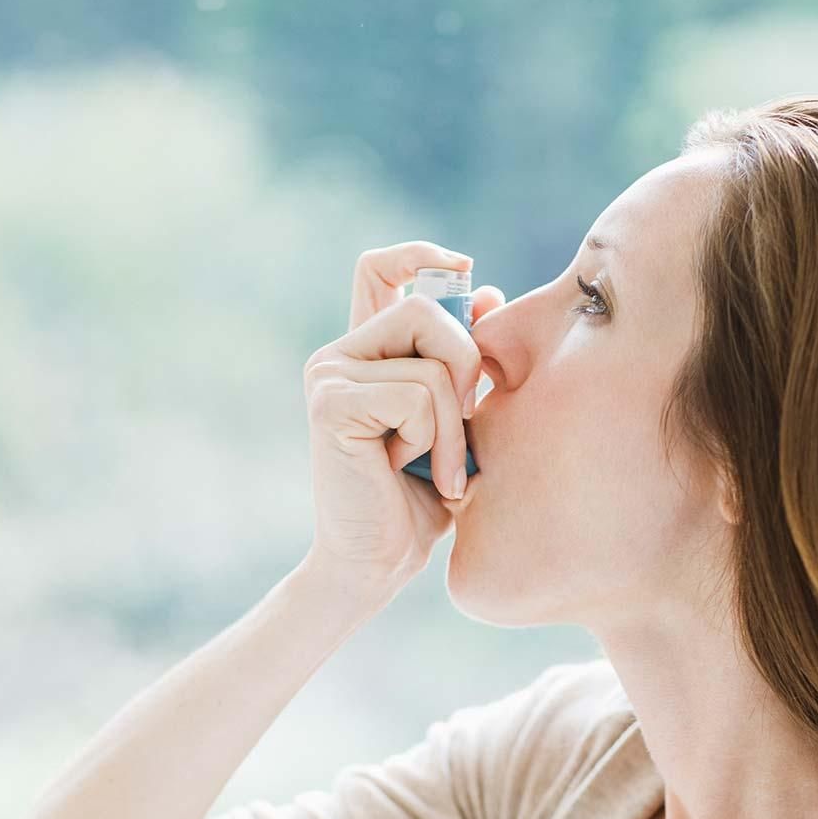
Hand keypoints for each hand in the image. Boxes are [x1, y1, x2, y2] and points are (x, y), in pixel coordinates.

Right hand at [301, 241, 501, 606]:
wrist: (378, 562)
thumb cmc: (423, 496)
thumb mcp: (457, 417)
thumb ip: (465, 359)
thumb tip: (488, 290)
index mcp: (367, 351)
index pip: (379, 268)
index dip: (421, 255)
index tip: (464, 269)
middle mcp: (339, 355)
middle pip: (425, 307)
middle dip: (466, 363)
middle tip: (465, 423)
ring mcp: (329, 374)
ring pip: (430, 359)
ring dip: (455, 424)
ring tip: (439, 467)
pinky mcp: (330, 402)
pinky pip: (415, 395)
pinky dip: (435, 439)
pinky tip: (409, 471)